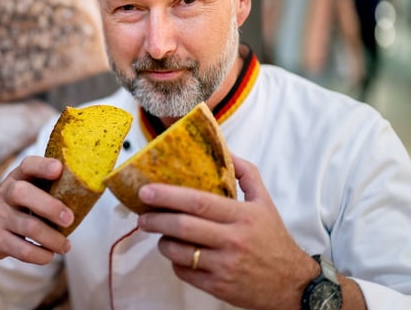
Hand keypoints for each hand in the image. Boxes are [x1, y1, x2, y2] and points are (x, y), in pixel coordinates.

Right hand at [0, 156, 73, 264]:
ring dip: (53, 239)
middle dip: (50, 206)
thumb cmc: (9, 208)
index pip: (26, 166)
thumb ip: (42, 188)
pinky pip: (23, 250)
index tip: (59, 169)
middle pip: (23, 194)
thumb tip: (84, 193)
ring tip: (65, 246)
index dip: (42, 166)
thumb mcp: (19, 191)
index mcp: (15, 179)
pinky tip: (49, 255)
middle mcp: (5, 195)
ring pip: (28, 227)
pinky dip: (41, 255)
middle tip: (69, 219)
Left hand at [135, 155, 318, 309]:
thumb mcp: (265, 203)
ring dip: (162, 241)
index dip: (168, 195)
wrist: (293, 284)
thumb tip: (226, 150)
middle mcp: (232, 240)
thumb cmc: (273, 239)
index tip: (146, 191)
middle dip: (155, 219)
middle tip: (143, 215)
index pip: (199, 202)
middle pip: (182, 226)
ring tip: (161, 234)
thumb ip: (246, 174)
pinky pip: (183, 272)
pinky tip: (178, 254)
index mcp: (242, 216)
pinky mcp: (217, 287)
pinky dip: (174, 262)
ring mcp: (224, 266)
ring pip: (178, 251)